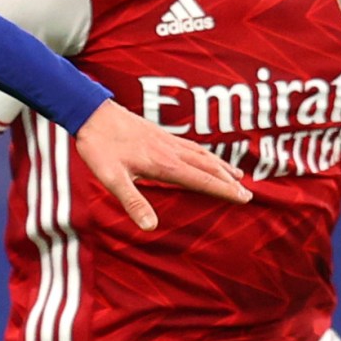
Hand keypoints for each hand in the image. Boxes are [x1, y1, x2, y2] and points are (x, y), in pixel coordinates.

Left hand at [69, 100, 250, 229]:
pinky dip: (205, 153)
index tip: (244, 198)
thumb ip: (133, 203)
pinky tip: (204, 156)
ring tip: (237, 175)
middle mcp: (171, 151)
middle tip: (248, 194)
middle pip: (208, 167)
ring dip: (221, 166)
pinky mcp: (160, 134)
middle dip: (229, 181)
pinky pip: (190, 145)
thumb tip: (149, 227)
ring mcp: (167, 140)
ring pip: (202, 154)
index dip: (224, 190)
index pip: (202, 180)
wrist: (92, 113)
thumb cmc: (100, 147)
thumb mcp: (112, 180)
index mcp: (164, 164)